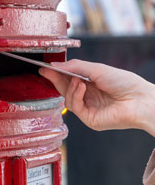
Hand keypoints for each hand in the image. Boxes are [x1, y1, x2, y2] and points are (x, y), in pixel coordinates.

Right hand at [39, 59, 154, 135]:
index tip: (45, 67)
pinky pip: (74, 106)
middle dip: (55, 79)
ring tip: (79, 80)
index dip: (56, 73)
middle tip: (46, 70)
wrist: (139, 99)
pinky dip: (76, 95)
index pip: (68, 79)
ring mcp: (88, 108)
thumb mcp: (96, 69)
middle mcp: (88, 96)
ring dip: (70, 87)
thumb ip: (74, 67)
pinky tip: (82, 87)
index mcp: (89, 84)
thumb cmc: (123, 82)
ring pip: (67, 99)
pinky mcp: (90, 119)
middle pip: (64, 89)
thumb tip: (54, 65)